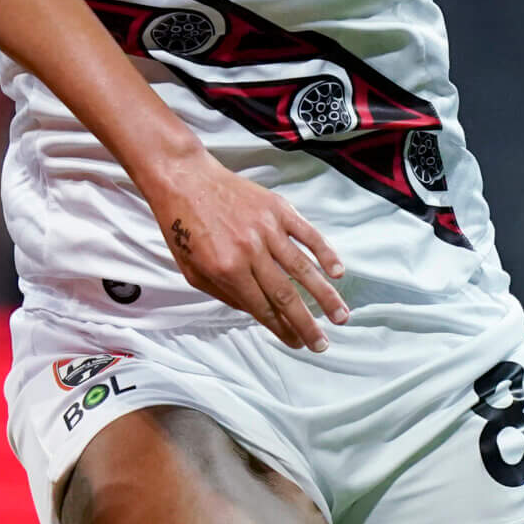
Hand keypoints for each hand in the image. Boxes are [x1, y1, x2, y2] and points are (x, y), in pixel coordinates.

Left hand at [141, 150, 348, 350]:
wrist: (183, 179)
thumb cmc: (182, 226)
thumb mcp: (192, 271)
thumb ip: (223, 294)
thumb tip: (255, 311)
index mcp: (227, 270)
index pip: (263, 309)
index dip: (282, 330)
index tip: (297, 343)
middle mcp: (250, 252)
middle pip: (287, 296)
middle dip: (307, 324)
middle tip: (323, 343)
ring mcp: (267, 229)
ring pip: (303, 269)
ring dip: (325, 296)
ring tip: (341, 316)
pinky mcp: (277, 209)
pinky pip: (307, 234)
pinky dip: (326, 254)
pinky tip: (338, 272)